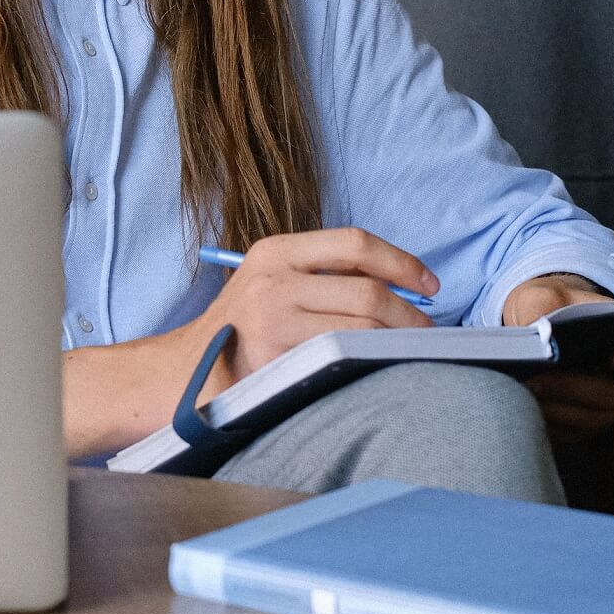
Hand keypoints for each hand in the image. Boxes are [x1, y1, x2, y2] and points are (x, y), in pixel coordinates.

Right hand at [183, 227, 438, 397]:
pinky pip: (343, 356)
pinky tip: (383, 365)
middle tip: (428, 330)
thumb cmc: (240, 329)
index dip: (401, 261)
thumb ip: (323, 275)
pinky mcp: (276, 359)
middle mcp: (272, 280)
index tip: (429, 284)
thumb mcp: (271, 283)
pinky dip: (373, 359)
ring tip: (411, 349)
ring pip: (362, 326)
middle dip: (409, 313)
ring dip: (398, 339)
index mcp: (275, 251)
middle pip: (367, 289)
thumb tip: (400, 284)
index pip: (355, 242)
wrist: (184, 372)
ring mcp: (273, 320)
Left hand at [504, 273, 613, 439]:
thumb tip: (535, 331)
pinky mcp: (587, 423)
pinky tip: (521, 403)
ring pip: (593, 418)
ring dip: (556, 407)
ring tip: (522, 389)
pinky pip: (572, 431)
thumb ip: (545, 303)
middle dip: (574, 387)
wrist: (542, 324)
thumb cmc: (555, 305)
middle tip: (536, 378)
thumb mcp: (548, 292)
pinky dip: (547, 420)